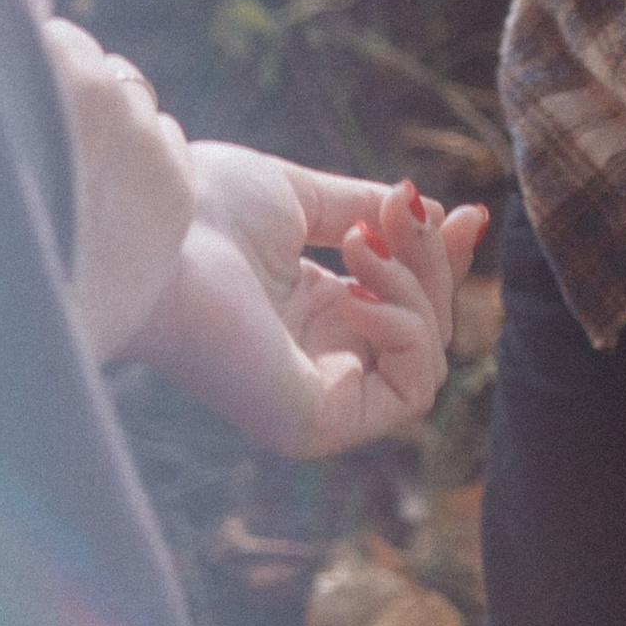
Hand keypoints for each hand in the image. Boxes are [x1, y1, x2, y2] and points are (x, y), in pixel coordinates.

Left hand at [44, 19, 489, 448]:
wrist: (155, 232)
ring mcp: (318, 401)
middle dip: (433, 264)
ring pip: (427, 357)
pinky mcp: (315, 425)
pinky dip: (404, 330)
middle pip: (428, 330)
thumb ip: (371, 214)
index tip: (470, 214)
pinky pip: (409, 391)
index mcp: (310, 316)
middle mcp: (318, 365)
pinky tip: (355, 292)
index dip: (444, 262)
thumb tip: (444, 216)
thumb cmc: (204, 212)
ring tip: (357, 244)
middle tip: (404, 210)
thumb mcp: (303, 201)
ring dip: (415, 289)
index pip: (407, 307)